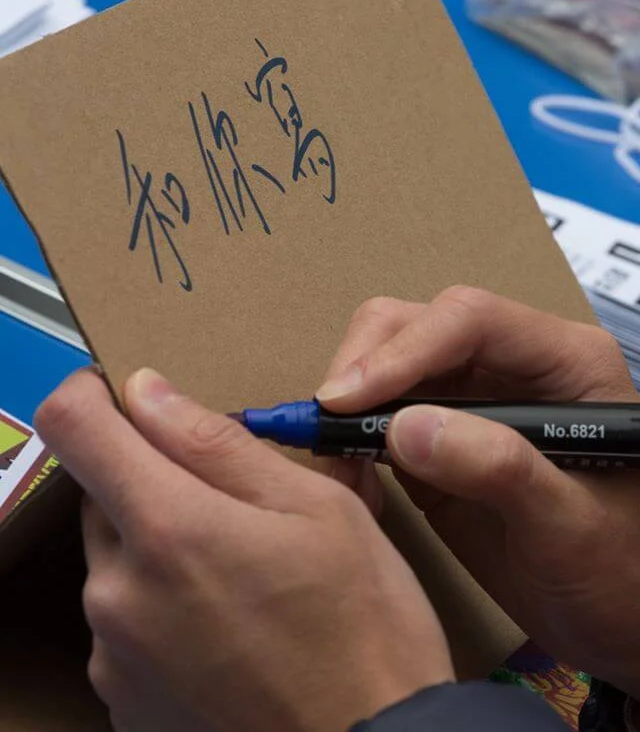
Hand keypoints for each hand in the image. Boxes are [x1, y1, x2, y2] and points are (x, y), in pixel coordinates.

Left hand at [35, 368, 452, 731]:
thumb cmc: (361, 627)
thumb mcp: (314, 509)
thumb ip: (217, 444)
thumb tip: (147, 392)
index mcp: (167, 529)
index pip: (73, 426)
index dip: (91, 393)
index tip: (124, 394)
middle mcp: (117, 593)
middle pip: (99, 493)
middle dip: (152, 479)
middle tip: (231, 504)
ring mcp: (112, 655)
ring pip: (115, 558)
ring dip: (159, 545)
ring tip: (240, 577)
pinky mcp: (121, 701)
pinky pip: (122, 621)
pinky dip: (160, 604)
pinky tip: (227, 628)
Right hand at [316, 286, 639, 695]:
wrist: (616, 624)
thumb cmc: (619, 572)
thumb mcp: (570, 525)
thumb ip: (498, 468)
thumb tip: (403, 427)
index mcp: (562, 360)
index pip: (470, 319)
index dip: (404, 350)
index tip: (347, 399)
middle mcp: (511, 364)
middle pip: (418, 324)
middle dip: (364, 367)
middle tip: (325, 428)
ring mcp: (471, 399)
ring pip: (388, 361)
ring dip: (348, 403)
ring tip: (331, 460)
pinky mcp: (438, 437)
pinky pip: (379, 413)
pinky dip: (350, 438)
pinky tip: (347, 477)